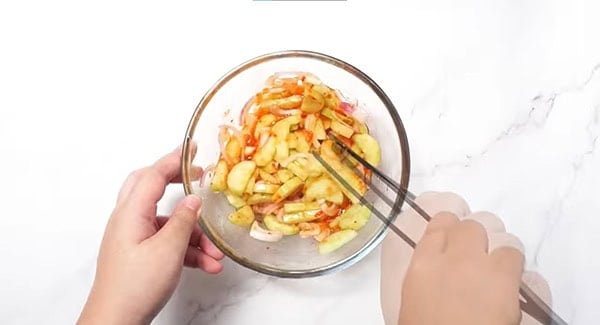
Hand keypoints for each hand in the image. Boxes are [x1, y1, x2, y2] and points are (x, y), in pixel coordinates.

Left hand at [78, 145, 223, 324]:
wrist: (116, 321)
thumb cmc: (135, 286)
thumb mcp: (168, 250)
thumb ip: (183, 221)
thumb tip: (193, 200)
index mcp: (130, 213)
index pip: (153, 175)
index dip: (174, 160)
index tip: (193, 149)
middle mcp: (128, 221)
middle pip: (151, 189)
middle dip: (177, 183)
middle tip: (198, 178)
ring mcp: (133, 237)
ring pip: (167, 222)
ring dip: (193, 234)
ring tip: (215, 254)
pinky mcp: (140, 254)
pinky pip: (167, 242)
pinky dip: (187, 250)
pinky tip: (206, 264)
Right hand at [380, 192, 547, 324]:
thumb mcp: (412, 299)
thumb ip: (424, 275)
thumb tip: (434, 270)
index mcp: (423, 265)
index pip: (440, 224)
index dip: (449, 230)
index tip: (451, 239)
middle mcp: (455, 259)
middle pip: (472, 227)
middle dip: (476, 240)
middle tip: (475, 259)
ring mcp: (486, 270)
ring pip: (506, 244)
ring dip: (504, 259)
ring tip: (499, 277)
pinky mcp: (512, 287)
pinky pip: (526, 270)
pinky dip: (525, 281)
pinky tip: (517, 293)